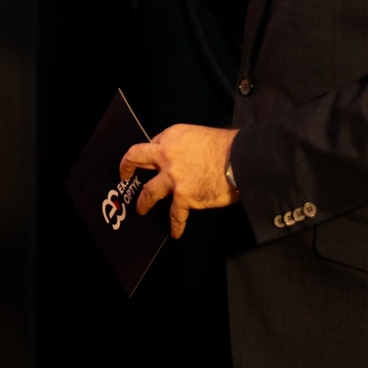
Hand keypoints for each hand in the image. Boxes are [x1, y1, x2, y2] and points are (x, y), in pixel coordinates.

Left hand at [119, 124, 238, 238]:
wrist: (242, 159)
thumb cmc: (230, 146)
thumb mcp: (201, 135)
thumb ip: (188, 145)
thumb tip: (187, 158)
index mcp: (173, 136)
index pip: (153, 144)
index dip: (153, 153)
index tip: (152, 159)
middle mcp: (167, 155)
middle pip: (138, 158)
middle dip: (127, 166)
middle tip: (124, 174)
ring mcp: (173, 177)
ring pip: (148, 192)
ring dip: (143, 202)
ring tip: (142, 209)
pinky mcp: (184, 196)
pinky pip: (175, 215)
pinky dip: (176, 225)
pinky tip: (175, 232)